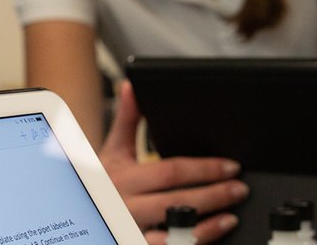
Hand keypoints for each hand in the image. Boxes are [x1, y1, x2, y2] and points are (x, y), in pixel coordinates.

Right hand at [102, 82, 245, 243]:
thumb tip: (131, 87)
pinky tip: (213, 231)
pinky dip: (195, 239)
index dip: (204, 169)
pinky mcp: (136, 244)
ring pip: (174, 229)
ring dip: (207, 223)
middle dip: (214, 193)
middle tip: (239, 187)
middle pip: (177, 199)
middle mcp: (126, 205)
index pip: (170, 171)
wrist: (77, 213)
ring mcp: (132, 229)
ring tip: (232, 213)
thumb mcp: (111, 151)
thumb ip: (126, 120)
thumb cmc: (101, 182)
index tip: (229, 166)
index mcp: (123, 177)